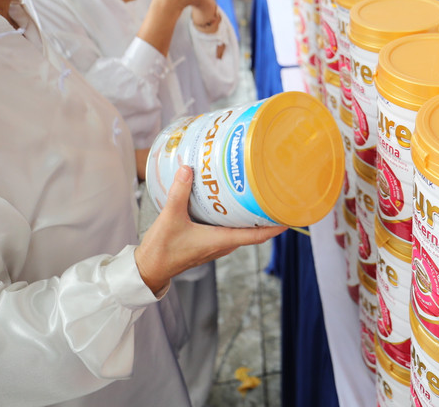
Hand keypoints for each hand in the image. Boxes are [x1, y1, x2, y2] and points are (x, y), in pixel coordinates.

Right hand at [134, 165, 285, 293]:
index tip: (290, 218)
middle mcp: (222, 245)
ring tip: (257, 199)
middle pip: (252, 232)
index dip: (274, 227)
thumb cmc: (162, 249)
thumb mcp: (170, 217)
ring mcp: (215, 246)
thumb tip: (188, 169)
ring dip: (250, 219)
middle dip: (266, 218)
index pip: (256, 236)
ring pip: (241, 232)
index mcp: (220, 241)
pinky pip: (229, 231)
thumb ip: (179, 192)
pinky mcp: (207, 244)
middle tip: (275, 199)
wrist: (149, 268)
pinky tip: (229, 206)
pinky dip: (235, 220)